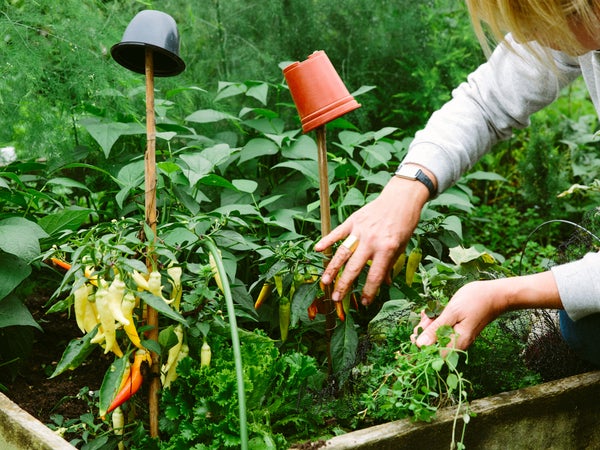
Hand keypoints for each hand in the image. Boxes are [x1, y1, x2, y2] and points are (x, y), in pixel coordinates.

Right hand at [315, 175, 429, 304]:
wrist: (401, 199)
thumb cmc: (404, 223)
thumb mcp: (402, 246)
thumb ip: (390, 264)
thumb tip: (383, 282)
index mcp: (386, 249)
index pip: (375, 275)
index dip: (369, 291)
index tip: (364, 302)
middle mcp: (372, 241)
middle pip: (354, 267)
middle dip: (345, 285)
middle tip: (337, 298)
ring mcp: (360, 230)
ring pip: (342, 252)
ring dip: (332, 268)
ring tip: (324, 281)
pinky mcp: (353, 220)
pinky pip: (338, 232)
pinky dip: (327, 240)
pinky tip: (318, 250)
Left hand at [411, 272, 561, 349]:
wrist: (496, 294)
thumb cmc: (475, 300)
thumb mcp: (452, 312)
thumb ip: (436, 329)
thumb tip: (420, 345)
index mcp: (456, 342)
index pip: (432, 355)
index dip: (420, 348)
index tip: (414, 333)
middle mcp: (457, 343)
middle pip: (432, 346)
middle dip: (423, 332)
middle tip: (424, 316)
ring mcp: (458, 336)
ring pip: (436, 336)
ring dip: (428, 324)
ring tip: (429, 311)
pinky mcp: (458, 330)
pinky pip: (442, 329)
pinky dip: (436, 320)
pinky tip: (434, 310)